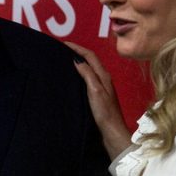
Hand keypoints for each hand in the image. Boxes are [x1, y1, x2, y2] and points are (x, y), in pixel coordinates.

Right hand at [66, 42, 131, 159]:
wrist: (112, 131)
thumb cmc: (104, 112)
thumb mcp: (95, 90)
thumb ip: (88, 73)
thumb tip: (77, 60)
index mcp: (103, 75)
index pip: (90, 55)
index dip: (77, 48)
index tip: (64, 43)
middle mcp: (104, 79)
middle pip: (90, 60)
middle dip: (77, 52)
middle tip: (62, 49)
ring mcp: (102, 87)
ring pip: (89, 68)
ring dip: (78, 61)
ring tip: (65, 60)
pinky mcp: (98, 95)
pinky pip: (88, 78)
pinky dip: (79, 72)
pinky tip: (73, 77)